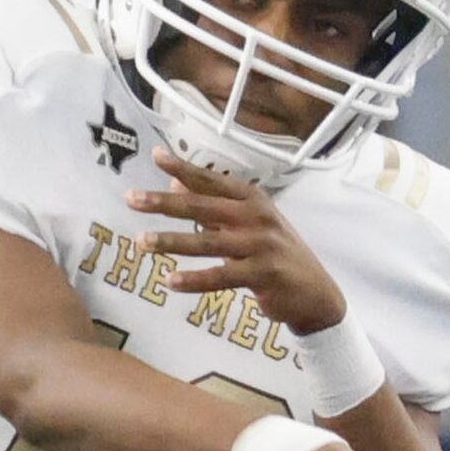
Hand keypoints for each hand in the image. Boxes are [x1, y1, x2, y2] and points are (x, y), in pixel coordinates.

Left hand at [126, 147, 346, 334]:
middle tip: (132, 199)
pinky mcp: (265, 274)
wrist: (317, 295)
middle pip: (203, 206)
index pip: (211, 180)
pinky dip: (194, 279)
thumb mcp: (248, 224)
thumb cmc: (275, 254)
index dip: (183, 168)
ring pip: (208, 242)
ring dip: (172, 242)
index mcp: (252, 199)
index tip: (156, 155)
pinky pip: (222, 276)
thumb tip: (173, 185)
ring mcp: (262, 245)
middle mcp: (257, 217)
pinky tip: (170, 281)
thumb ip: (212, 206)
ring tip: (142, 242)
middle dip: (165, 203)